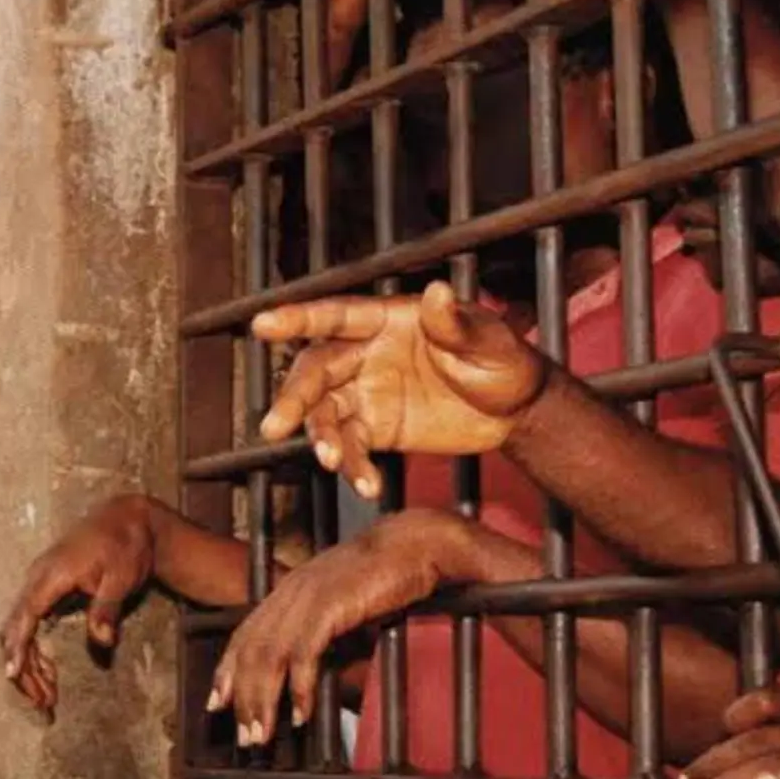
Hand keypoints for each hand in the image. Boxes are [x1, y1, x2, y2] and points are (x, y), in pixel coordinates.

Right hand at [0, 495, 153, 712]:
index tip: (13, 674)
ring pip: (20, 628)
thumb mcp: (122, 577)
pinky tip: (46, 670)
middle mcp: (37, 578)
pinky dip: (33, 647)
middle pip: (16, 628)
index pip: (26, 616)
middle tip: (43, 700)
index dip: (19, 647)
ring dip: (28, 661)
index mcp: (52, 575)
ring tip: (45, 694)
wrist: (128, 518)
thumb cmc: (127, 546)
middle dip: (24, 667)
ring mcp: (39, 581)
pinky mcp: (46, 586)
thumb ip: (107, 608)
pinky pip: (29, 621)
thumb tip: (103, 640)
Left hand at [206, 509, 468, 745]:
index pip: (246, 633)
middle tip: (245, 735)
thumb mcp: (346, 602)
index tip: (218, 703)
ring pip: (269, 656)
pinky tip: (302, 713)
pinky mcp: (331, 605)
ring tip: (263, 734)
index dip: (228, 670)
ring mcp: (309, 596)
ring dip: (263, 700)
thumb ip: (326, 632)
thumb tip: (319, 673)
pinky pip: (304, 654)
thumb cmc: (387, 572)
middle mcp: (292, 590)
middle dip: (242, 698)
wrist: (415, 543)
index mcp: (291, 587)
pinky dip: (300, 688)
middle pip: (251, 650)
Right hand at [255, 281, 545, 498]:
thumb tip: (439, 294)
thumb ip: (455, 323)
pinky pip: (352, 446)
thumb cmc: (502, 359)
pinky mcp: (377, 428)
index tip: (263, 324)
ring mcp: (368, 392)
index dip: (298, 318)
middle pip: (318, 370)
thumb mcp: (487, 340)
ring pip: (326, 412)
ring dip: (321, 436)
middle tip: (275, 425)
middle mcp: (367, 353)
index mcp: (388, 320)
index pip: (336, 315)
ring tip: (330, 461)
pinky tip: (366, 484)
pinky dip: (353, 465)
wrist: (516, 410)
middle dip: (294, 396)